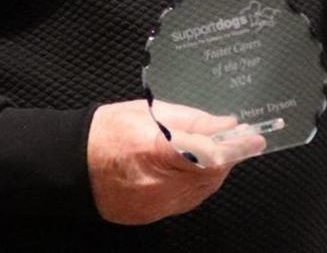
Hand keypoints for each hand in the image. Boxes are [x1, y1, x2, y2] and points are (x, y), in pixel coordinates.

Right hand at [86, 100, 264, 224]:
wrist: (71, 165)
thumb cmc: (108, 131)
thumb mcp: (150, 111)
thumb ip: (193, 120)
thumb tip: (226, 124)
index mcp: (154, 149)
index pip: (207, 151)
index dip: (235, 147)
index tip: (255, 140)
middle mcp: (156, 183)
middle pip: (209, 174)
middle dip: (225, 157)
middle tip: (234, 140)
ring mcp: (154, 204)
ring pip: (201, 190)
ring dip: (213, 171)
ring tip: (209, 150)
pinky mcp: (150, 216)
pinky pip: (185, 201)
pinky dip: (195, 184)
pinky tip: (190, 169)